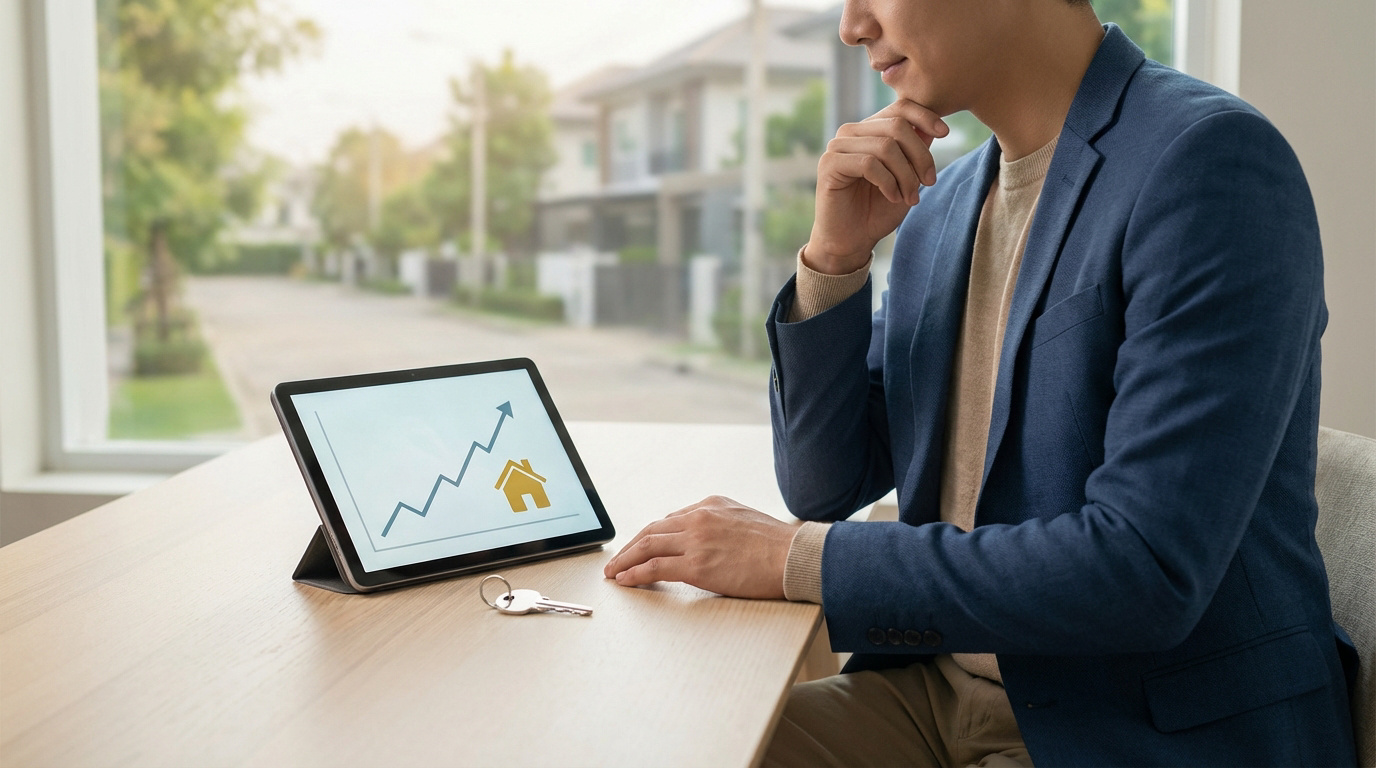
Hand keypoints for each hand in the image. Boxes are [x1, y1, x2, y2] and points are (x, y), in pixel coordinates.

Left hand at [602, 496, 796, 598]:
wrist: (795, 556)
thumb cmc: (779, 546)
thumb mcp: (746, 520)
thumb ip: (722, 525)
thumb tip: (709, 541)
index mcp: (710, 505)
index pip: (670, 520)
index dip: (650, 536)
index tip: (640, 547)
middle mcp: (698, 517)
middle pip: (652, 531)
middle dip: (630, 547)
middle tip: (617, 560)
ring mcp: (695, 540)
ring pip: (647, 547)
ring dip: (625, 561)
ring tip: (614, 573)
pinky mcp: (696, 565)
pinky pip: (654, 568)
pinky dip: (634, 574)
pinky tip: (625, 580)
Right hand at [805, 99, 947, 274]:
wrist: (852, 241)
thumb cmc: (878, 210)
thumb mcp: (906, 178)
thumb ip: (915, 152)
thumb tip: (933, 128)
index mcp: (870, 130)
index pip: (900, 107)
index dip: (925, 116)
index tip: (946, 133)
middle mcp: (851, 132)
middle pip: (897, 125)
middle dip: (920, 155)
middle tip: (929, 182)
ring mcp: (838, 146)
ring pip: (885, 146)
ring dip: (905, 175)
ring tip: (910, 198)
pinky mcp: (829, 164)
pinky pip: (869, 163)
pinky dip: (888, 182)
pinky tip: (893, 197)